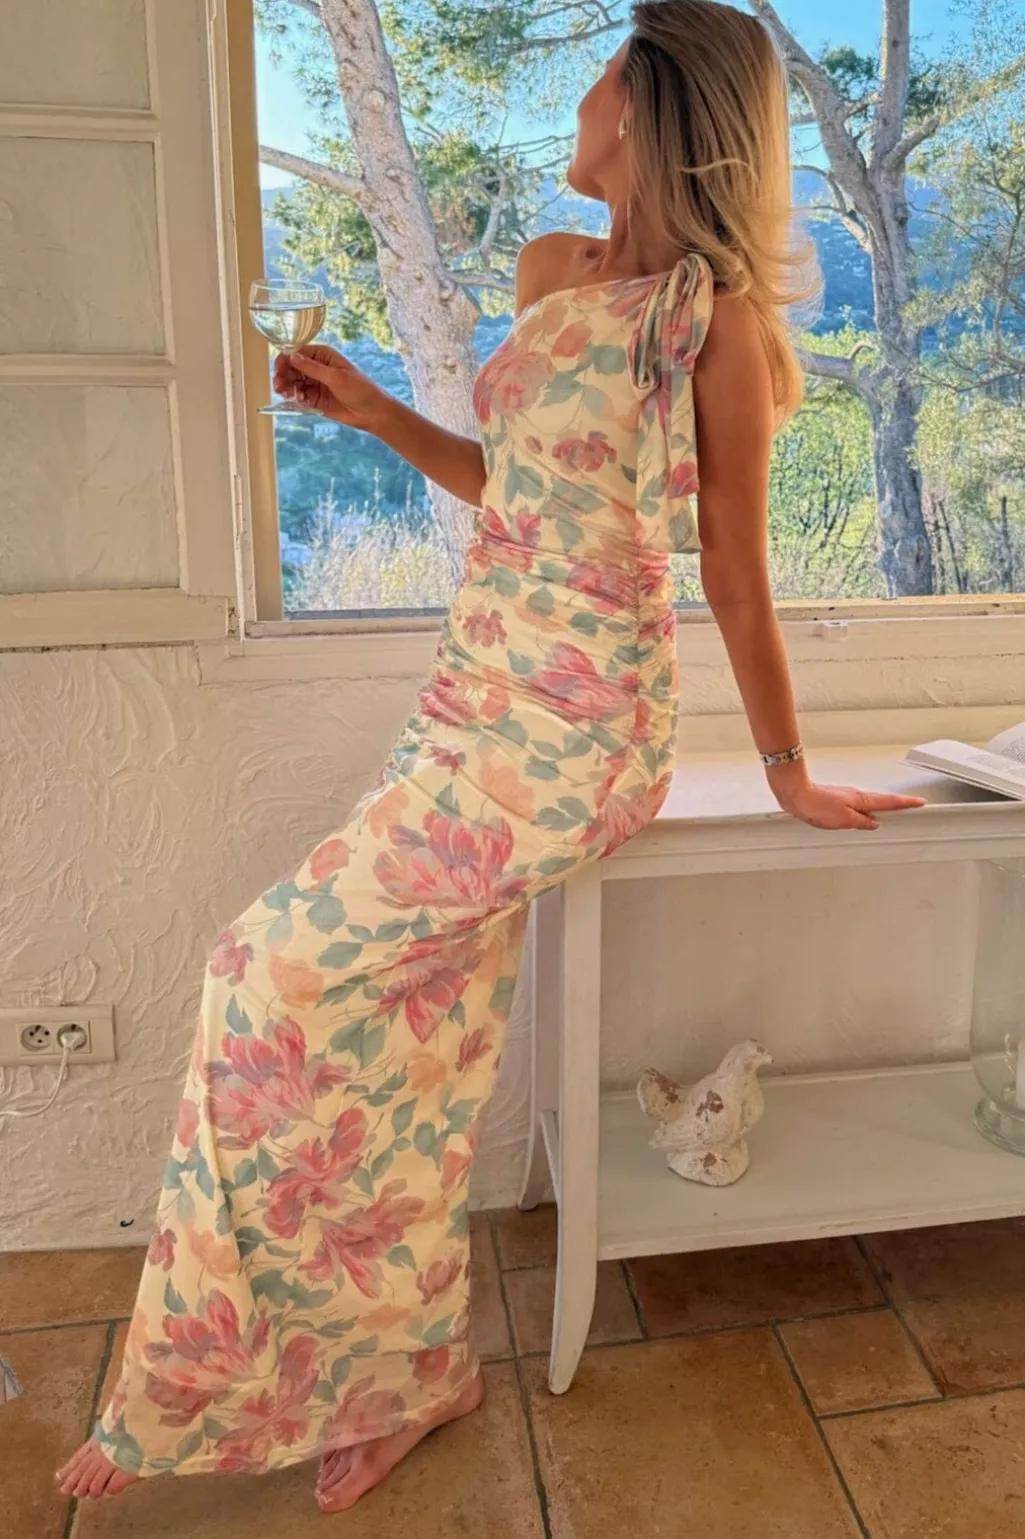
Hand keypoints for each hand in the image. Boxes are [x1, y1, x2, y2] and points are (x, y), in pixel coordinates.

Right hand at [273, 345, 388, 429]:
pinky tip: (298, 401)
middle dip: (283, 376)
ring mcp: (315, 384)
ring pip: (293, 383)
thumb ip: (313, 368)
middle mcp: (317, 368)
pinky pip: (300, 397)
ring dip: (286, 387)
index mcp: (323, 356)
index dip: (285, 360)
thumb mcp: (336, 377)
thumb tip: (292, 356)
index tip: (279, 370)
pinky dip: (295, 398)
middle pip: (292, 368)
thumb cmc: (360, 390)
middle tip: (279, 386)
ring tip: (285, 394)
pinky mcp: (315, 399)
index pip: (297, 353)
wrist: (373, 413)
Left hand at [775, 781, 925, 830]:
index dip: (905, 803)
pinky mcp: (836, 799)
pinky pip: (857, 804)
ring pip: (869, 802)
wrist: (796, 795)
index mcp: (861, 800)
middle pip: (881, 800)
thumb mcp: (844, 820)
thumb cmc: (816, 805)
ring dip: (882, 806)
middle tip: (911, 806)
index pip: (889, 802)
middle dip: (897, 804)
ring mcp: (846, 796)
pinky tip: (864, 814)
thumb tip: (873, 823)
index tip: (919, 802)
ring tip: (892, 813)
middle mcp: (855, 796)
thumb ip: (861, 822)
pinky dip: (866, 808)